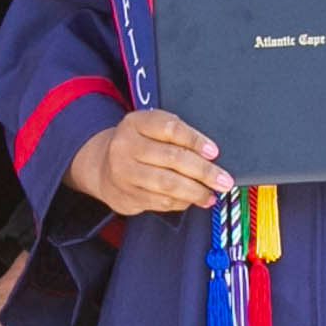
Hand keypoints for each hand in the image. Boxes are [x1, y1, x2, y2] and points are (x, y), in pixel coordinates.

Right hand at [67, 109, 232, 215]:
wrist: (102, 166)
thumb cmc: (138, 145)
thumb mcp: (150, 130)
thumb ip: (176, 136)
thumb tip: (211, 156)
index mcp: (136, 123)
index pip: (170, 128)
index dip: (195, 140)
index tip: (214, 152)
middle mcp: (126, 146)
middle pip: (172, 158)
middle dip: (204, 171)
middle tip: (223, 180)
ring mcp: (124, 172)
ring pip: (167, 184)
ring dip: (195, 191)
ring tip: (212, 194)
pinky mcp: (127, 195)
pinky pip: (161, 201)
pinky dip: (182, 202)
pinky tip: (193, 200)